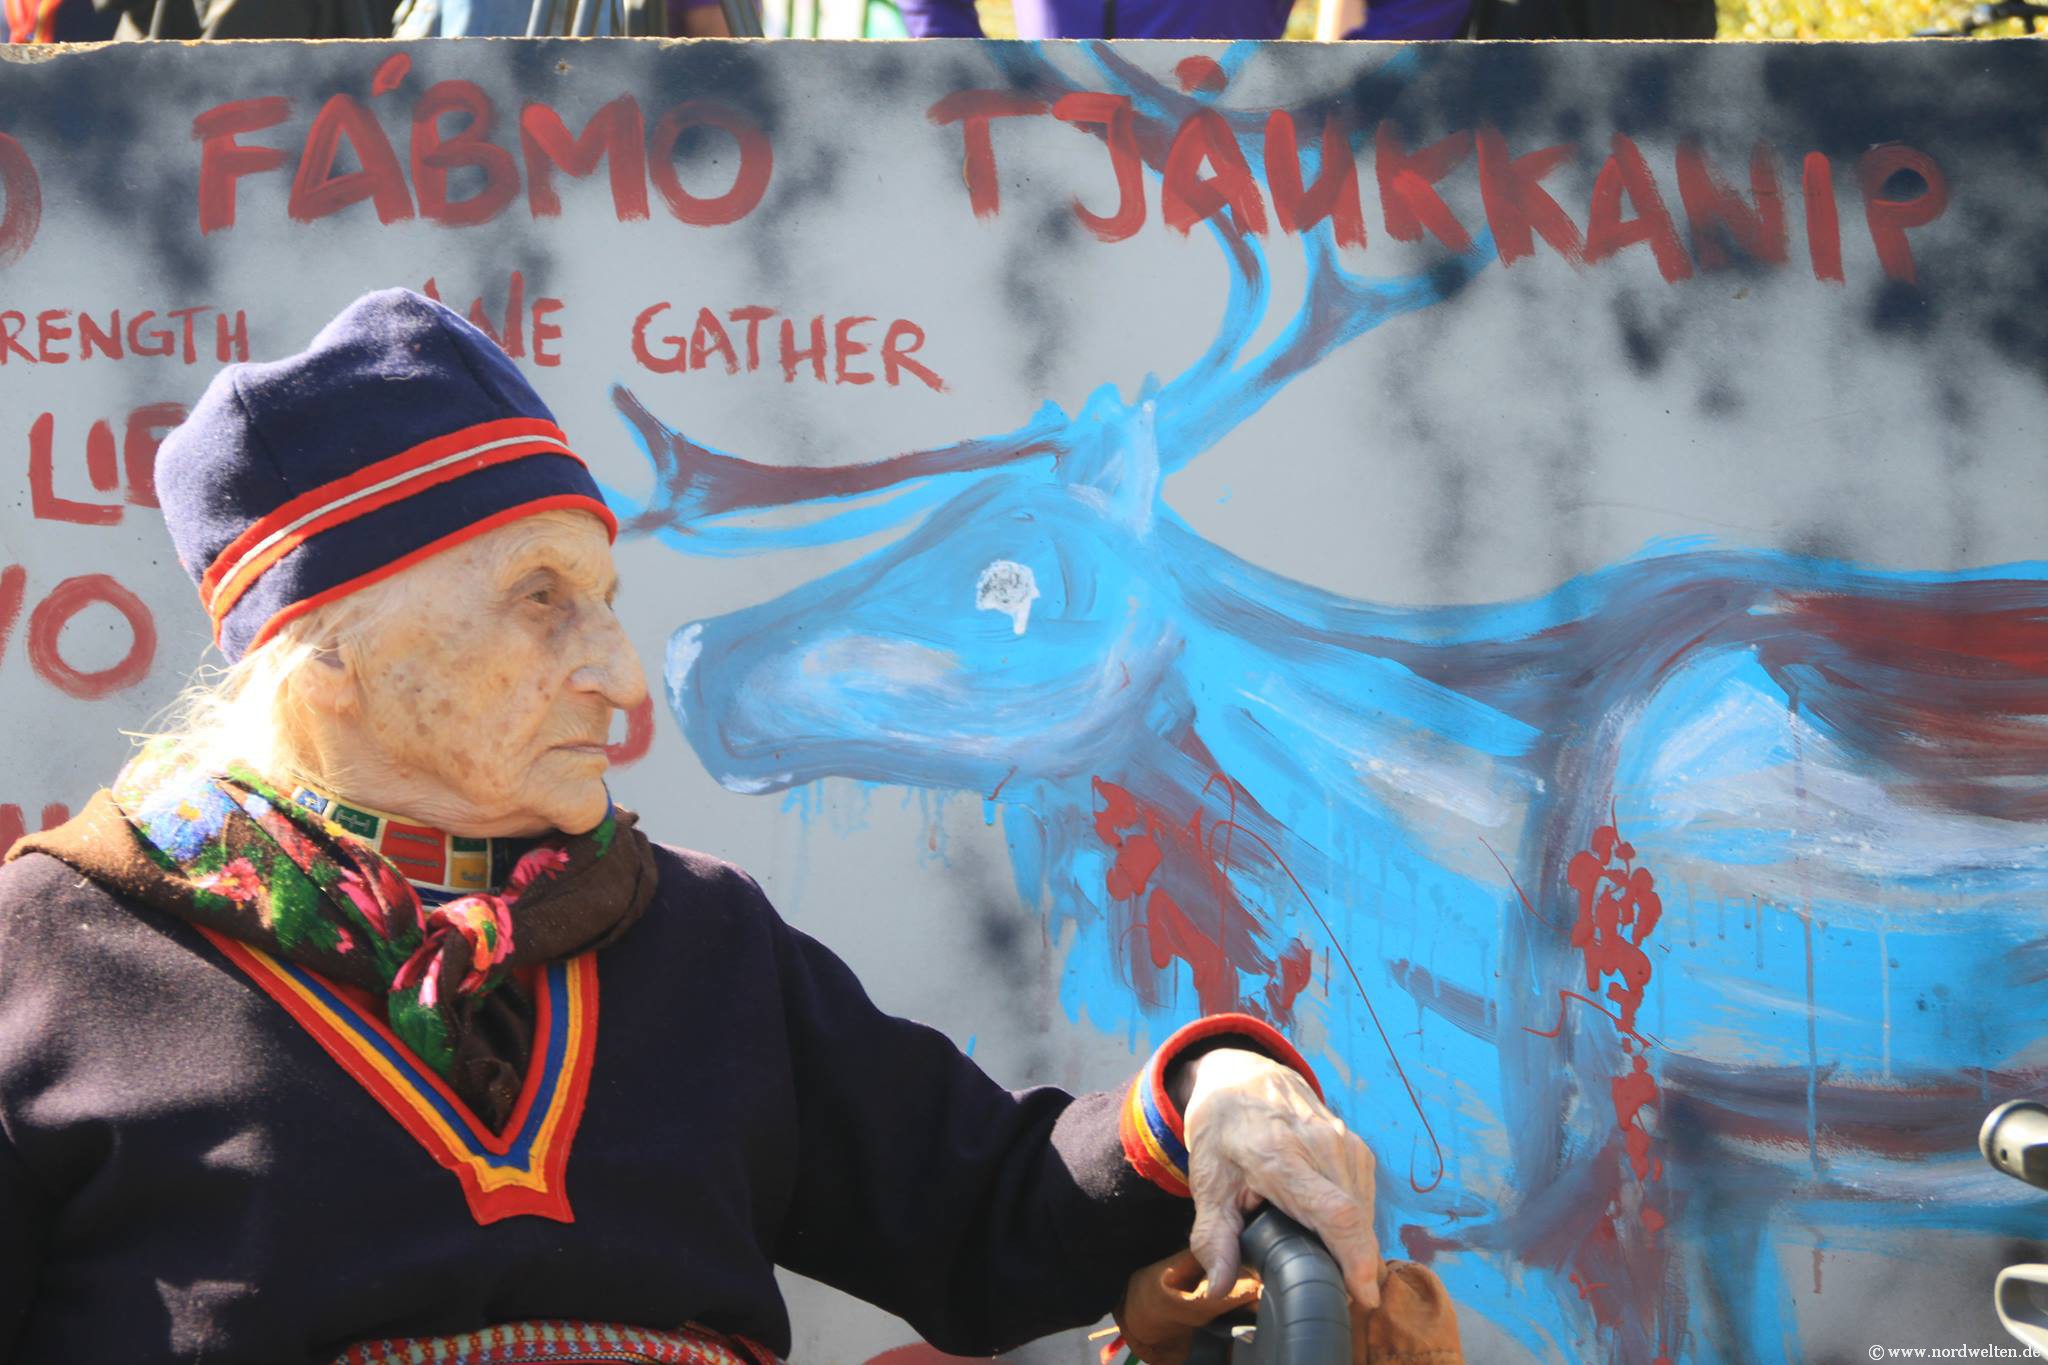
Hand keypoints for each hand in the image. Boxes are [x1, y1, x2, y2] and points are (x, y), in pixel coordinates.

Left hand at [1181, 1047, 1380, 1309]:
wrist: (1242, 1075)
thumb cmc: (1222, 1130)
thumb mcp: (1207, 1182)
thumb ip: (1213, 1237)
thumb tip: (1219, 1288)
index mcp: (1282, 1155)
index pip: (1335, 1213)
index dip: (1355, 1257)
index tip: (1366, 1297)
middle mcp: (1323, 1146)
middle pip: (1357, 1221)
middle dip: (1353, 1266)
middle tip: (1331, 1294)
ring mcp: (1346, 1142)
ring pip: (1366, 1212)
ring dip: (1355, 1246)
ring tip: (1324, 1260)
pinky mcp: (1358, 1147)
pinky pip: (1366, 1197)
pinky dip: (1356, 1223)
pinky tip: (1331, 1232)